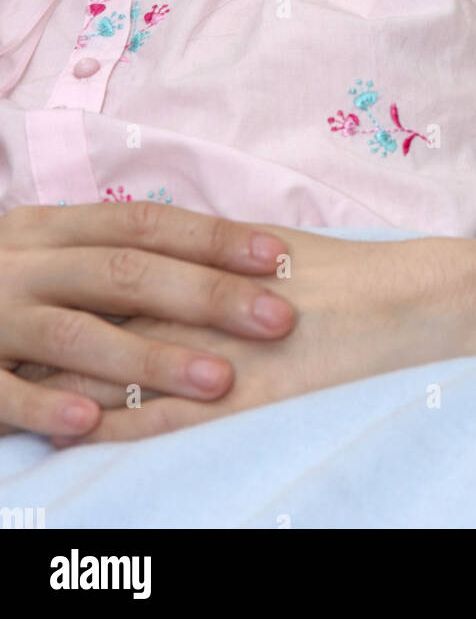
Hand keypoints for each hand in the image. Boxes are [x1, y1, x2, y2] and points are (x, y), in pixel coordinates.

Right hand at [0, 203, 294, 439]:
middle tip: (278, 319)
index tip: (277, 257)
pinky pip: (3, 390)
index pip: (145, 223)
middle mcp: (25, 262)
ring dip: (150, 358)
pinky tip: (96, 423)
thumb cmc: (3, 281)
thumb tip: (218, 258)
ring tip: (219, 382)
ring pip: (76, 335)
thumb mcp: (49, 249)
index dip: (212, 238)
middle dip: (207, 296)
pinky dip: (48, 405)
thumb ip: (116, 252)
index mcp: (54, 228)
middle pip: (125, 272)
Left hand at [38, 231, 475, 444]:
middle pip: (99, 309)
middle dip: (43, 326)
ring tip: (12, 387)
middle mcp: (204, 293)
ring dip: (59, 377)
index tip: (25, 296)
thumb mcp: (280, 251)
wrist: (421, 298)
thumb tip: (177, 254)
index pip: (112, 265)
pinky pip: (162, 416)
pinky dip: (110, 426)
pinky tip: (73, 436)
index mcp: (210, 255)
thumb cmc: (358, 276)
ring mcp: (220, 344)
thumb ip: (221, 255)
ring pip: (117, 361)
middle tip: (3, 337)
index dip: (61, 281)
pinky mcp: (243, 394)